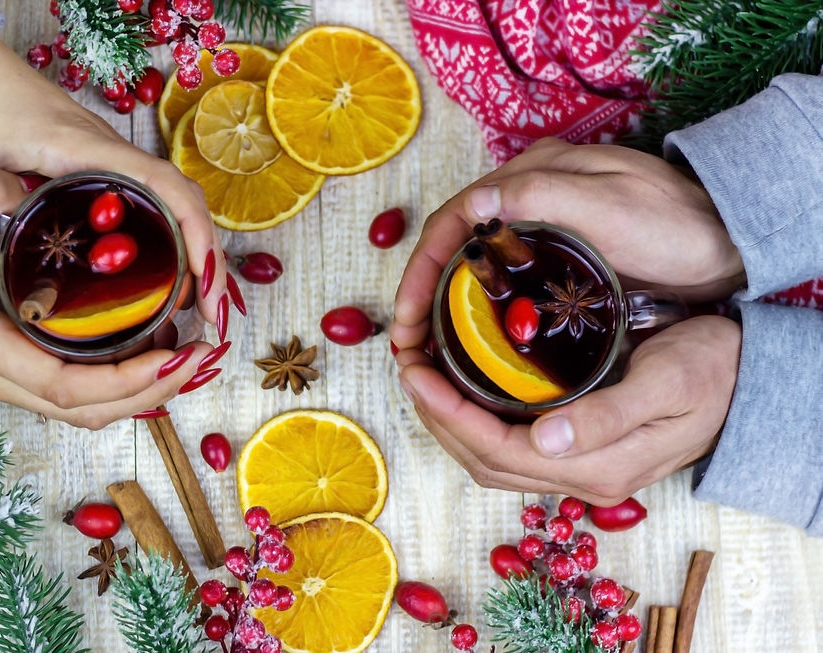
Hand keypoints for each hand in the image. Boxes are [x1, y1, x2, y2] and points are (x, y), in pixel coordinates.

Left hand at [0, 32, 226, 327]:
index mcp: (82, 149)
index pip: (165, 187)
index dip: (195, 236)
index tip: (206, 283)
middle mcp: (107, 152)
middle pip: (185, 202)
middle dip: (209, 260)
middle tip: (212, 315)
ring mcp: (106, 159)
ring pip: (174, 204)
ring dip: (195, 252)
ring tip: (200, 303)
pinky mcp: (97, 166)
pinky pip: (152, 202)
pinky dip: (173, 238)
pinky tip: (166, 275)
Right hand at [0, 168, 212, 428]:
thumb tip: (26, 182)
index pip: (66, 385)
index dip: (127, 380)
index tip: (173, 356)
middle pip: (86, 411)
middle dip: (151, 392)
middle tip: (199, 358)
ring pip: (79, 411)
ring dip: (137, 394)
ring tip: (183, 358)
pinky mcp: (2, 374)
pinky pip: (67, 396)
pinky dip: (113, 386)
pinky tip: (140, 356)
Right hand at [391, 137, 743, 352]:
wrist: (724, 241)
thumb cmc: (674, 224)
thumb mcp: (613, 205)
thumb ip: (546, 194)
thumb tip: (475, 199)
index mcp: (529, 178)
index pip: (452, 220)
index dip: (421, 269)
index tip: (407, 320)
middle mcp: (524, 198)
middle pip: (452, 245)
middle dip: (421, 295)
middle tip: (408, 348)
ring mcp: (537, 228)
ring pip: (469, 266)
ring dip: (441, 307)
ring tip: (427, 353)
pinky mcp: (551, 256)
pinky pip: (497, 281)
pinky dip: (473, 311)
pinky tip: (469, 342)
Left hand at [395, 316, 740, 503]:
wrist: (745, 381)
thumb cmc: (711, 370)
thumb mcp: (668, 383)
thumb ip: (609, 417)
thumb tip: (546, 440)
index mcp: (596, 465)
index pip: (498, 450)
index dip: (449, 416)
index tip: (417, 375)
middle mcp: (579, 476)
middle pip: (483, 460)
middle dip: (436, 418)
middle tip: (408, 367)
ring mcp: (578, 468)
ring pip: (491, 458)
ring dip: (449, 422)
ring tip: (423, 377)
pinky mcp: (578, 451)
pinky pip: (508, 446)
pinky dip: (474, 421)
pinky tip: (463, 389)